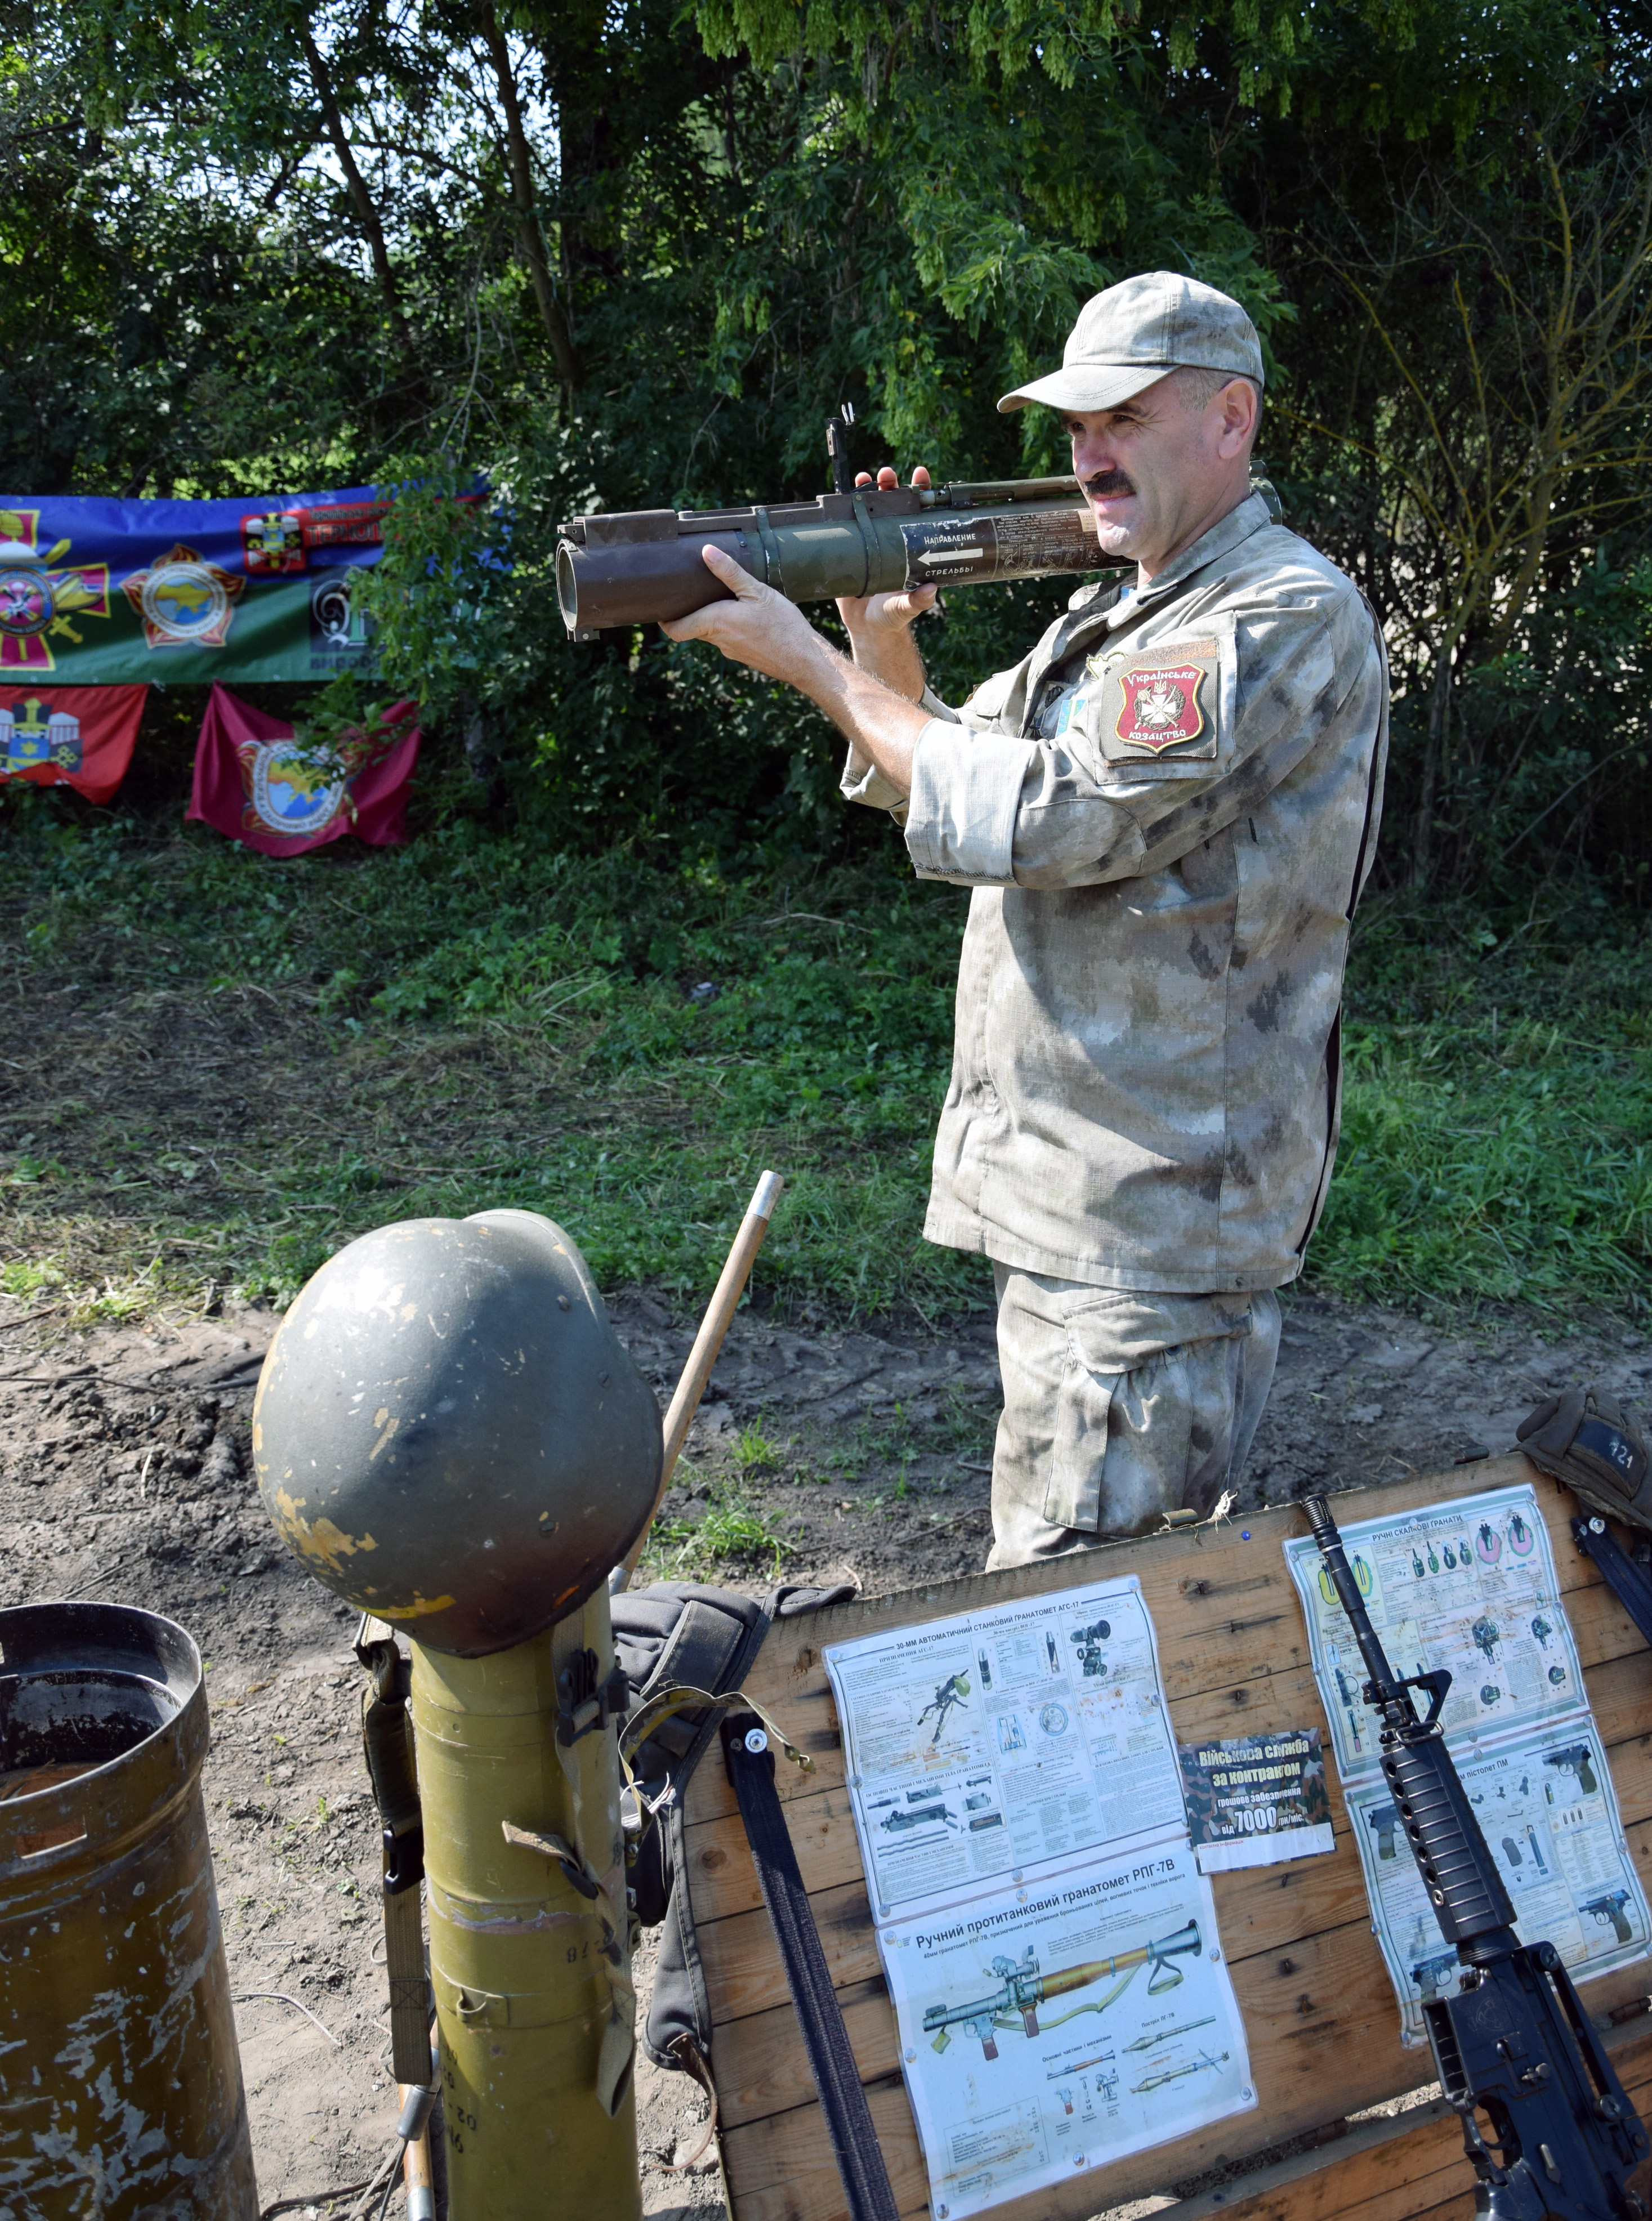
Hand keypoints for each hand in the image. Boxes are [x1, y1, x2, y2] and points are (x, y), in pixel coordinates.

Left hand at [661, 544, 832, 689]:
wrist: (805, 661)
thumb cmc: (783, 626)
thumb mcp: (757, 591)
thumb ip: (730, 572)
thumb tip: (706, 552)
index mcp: (716, 622)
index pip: (676, 629)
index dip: (665, 621)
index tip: (661, 608)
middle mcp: (719, 640)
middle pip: (693, 628)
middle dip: (690, 612)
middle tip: (692, 592)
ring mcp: (731, 651)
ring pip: (711, 633)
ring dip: (712, 619)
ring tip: (723, 599)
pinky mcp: (744, 656)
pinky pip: (728, 639)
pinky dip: (728, 627)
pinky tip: (746, 616)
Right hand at [837, 465, 936, 638]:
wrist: (865, 628)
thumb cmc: (891, 616)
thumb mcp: (904, 608)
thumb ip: (917, 602)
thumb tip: (931, 590)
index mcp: (911, 548)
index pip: (919, 514)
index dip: (922, 493)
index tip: (921, 477)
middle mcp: (892, 540)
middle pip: (894, 505)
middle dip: (893, 485)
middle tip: (888, 476)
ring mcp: (871, 542)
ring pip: (871, 508)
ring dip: (869, 489)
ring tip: (866, 478)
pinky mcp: (852, 548)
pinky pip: (848, 523)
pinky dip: (845, 506)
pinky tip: (843, 493)